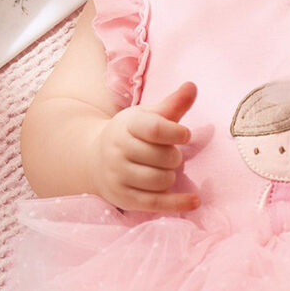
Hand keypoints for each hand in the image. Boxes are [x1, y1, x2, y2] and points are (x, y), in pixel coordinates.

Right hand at [92, 81, 200, 211]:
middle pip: (163, 158)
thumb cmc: (131, 135)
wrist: (94, 159)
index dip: (177, 133)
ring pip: (161, 180)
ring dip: (171, 176)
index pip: (155, 129)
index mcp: (127, 125)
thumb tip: (192, 86)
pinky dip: (178, 203)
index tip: (185, 135)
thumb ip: (172, 105)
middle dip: (175, 157)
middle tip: (169, 155)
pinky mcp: (123, 197)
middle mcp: (119, 150)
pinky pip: (156, 203)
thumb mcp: (147, 116)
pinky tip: (195, 201)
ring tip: (164, 170)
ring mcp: (118, 175)